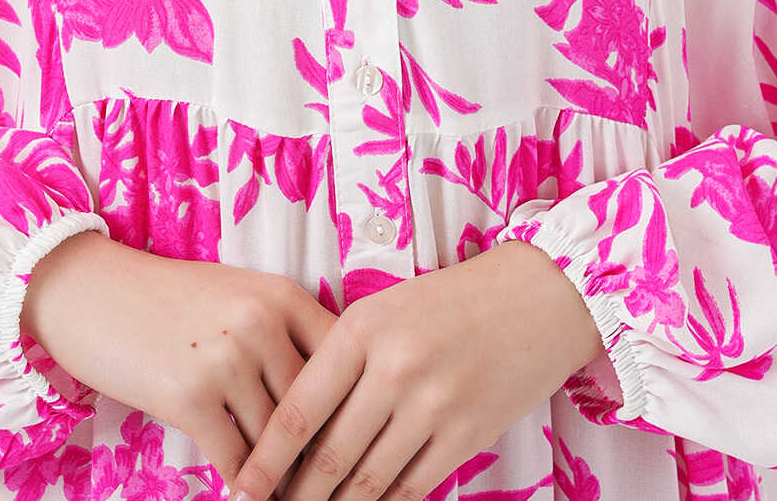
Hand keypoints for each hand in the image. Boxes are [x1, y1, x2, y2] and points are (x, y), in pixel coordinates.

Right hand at [20, 228, 339, 496]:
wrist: (93, 291)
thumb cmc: (170, 298)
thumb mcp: (239, 296)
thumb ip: (286, 334)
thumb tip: (335, 393)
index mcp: (281, 295)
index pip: (344, 362)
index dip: (355, 407)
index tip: (363, 442)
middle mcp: (260, 323)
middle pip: (315, 409)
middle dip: (322, 452)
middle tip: (333, 486)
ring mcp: (226, 360)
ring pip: (278, 442)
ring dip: (285, 477)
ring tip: (295, 497)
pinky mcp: (190, 398)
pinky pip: (237, 461)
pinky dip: (246, 487)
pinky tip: (248, 497)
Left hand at [226, 239, 604, 500]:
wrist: (537, 296)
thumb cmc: (450, 301)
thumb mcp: (386, 310)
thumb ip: (343, 358)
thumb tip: (299, 425)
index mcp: (363, 329)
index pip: (299, 409)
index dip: (265, 458)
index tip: (239, 488)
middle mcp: (394, 368)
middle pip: (328, 454)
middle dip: (293, 496)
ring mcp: (433, 404)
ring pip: (367, 480)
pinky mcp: (467, 434)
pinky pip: (412, 486)